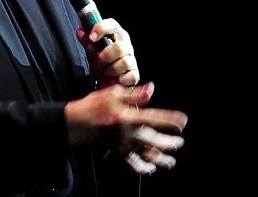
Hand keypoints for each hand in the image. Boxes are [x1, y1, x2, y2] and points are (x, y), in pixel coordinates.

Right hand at [65, 82, 186, 173]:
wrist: (74, 122)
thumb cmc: (93, 105)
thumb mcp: (113, 93)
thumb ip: (134, 93)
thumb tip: (152, 89)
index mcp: (128, 116)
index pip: (155, 118)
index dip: (171, 120)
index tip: (183, 121)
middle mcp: (127, 133)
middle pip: (154, 141)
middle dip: (169, 143)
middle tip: (180, 142)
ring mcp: (122, 144)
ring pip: (146, 155)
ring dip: (160, 160)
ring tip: (171, 162)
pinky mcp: (116, 152)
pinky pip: (132, 163)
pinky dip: (142, 168)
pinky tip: (150, 169)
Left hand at [75, 18, 138, 86]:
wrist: (107, 77)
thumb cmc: (101, 59)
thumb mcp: (91, 50)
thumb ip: (87, 41)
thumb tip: (80, 32)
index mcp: (115, 34)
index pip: (111, 25)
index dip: (101, 29)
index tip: (91, 37)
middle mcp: (125, 45)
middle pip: (120, 46)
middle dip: (107, 54)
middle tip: (99, 59)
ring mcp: (131, 59)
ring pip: (125, 62)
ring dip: (112, 69)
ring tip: (105, 72)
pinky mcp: (134, 73)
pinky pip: (130, 76)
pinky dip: (120, 79)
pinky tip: (113, 80)